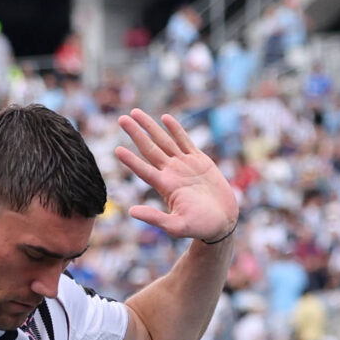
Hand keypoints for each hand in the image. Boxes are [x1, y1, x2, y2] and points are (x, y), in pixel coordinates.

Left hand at [113, 110, 240, 243]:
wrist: (222, 221)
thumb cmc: (200, 227)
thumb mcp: (176, 226)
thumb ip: (155, 218)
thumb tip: (131, 212)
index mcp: (165, 186)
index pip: (144, 170)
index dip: (131, 161)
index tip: (116, 150)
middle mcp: (171, 172)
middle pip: (150, 149)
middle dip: (136, 133)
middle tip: (121, 119)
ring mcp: (184, 164)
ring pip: (164, 140)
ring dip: (150, 126)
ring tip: (135, 113)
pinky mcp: (199, 160)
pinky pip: (185, 141)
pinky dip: (175, 129)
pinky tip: (165, 118)